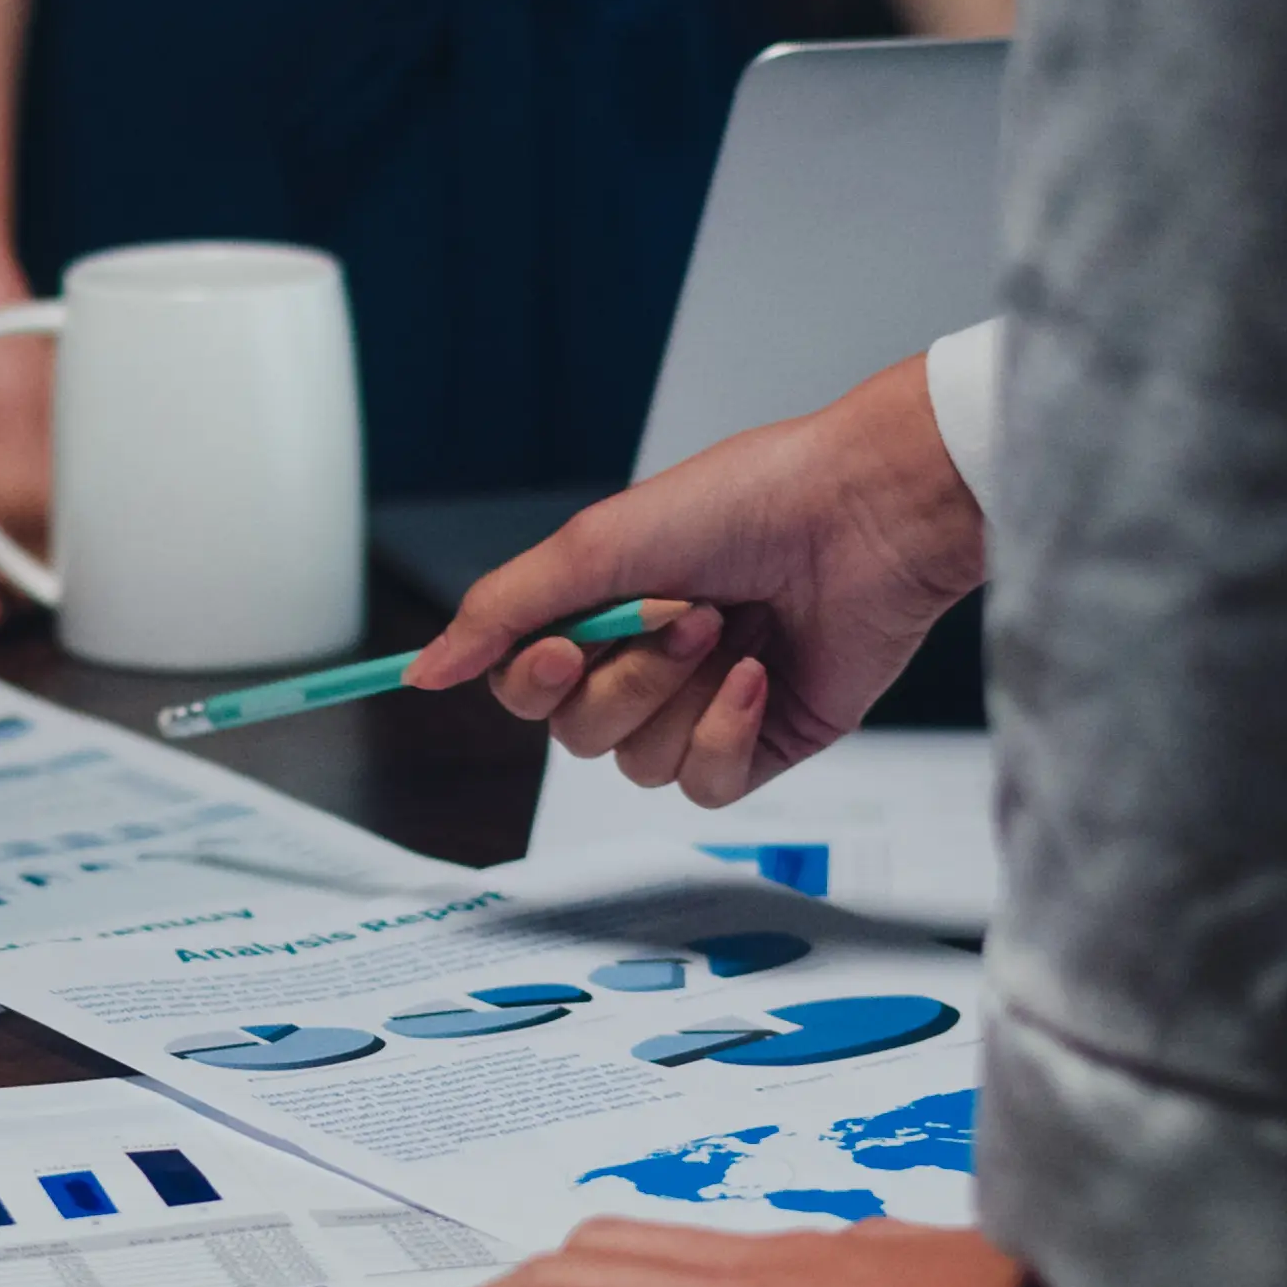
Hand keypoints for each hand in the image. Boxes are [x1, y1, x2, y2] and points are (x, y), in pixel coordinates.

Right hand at [407, 355, 981, 803]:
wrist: (863, 515)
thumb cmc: (743, 502)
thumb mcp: (598, 544)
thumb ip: (503, 610)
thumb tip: (423, 672)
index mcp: (602, 610)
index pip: (525, 687)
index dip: (536, 682)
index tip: (565, 648)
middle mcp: (646, 662)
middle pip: (576, 733)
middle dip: (625, 679)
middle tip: (683, 615)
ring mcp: (703, 706)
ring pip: (637, 764)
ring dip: (678, 697)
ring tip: (731, 630)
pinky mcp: (762, 741)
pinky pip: (706, 784)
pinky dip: (727, 733)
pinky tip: (760, 676)